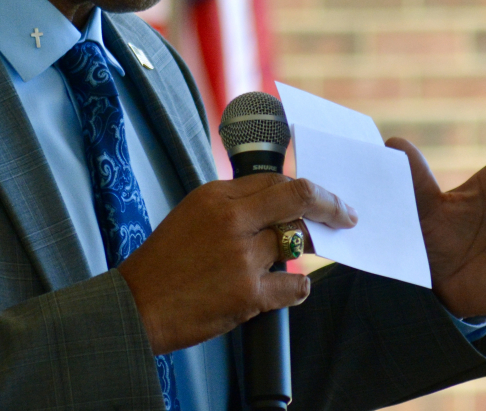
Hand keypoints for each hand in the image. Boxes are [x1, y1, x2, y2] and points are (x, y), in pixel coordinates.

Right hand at [117, 174, 356, 354]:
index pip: (276, 180)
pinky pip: (295, 285)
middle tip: (346, 217)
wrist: (138, 305)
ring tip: (294, 259)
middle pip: (298, 199)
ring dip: (301, 252)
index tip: (324, 197)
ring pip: (295, 243)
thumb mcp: (192, 215)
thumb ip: (232, 206)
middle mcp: (231, 220)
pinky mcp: (248, 295)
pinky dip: (298, 287)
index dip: (306, 187)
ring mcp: (242, 257)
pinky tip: (291, 288)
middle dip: (331, 206)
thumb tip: (277, 204)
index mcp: (215, 196)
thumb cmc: (165, 262)